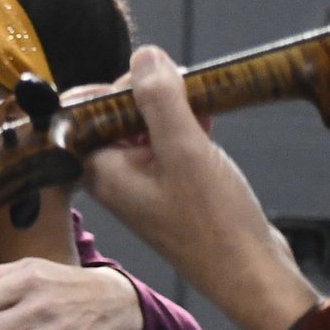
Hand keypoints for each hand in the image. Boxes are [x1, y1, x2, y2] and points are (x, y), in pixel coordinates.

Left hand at [80, 45, 321, 329]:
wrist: (247, 272)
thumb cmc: (214, 223)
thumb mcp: (184, 149)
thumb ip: (159, 101)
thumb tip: (143, 57)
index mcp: (102, 171)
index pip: (83, 114)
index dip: (110, 89)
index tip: (145, 77)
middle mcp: (114, 178)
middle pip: (113, 118)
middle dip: (145, 94)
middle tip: (179, 82)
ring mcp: (142, 185)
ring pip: (143, 130)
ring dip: (169, 108)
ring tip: (198, 97)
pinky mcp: (170, 189)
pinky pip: (166, 146)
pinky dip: (184, 127)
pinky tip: (208, 118)